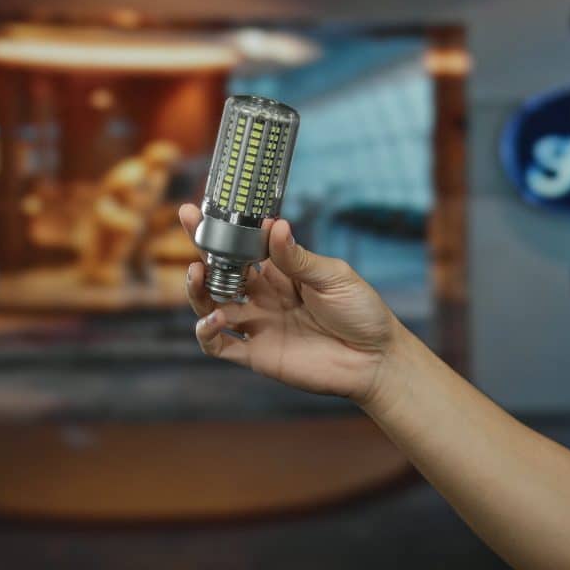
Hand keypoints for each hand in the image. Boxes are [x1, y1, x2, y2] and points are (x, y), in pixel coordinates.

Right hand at [179, 204, 399, 403]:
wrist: (376, 359)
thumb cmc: (361, 312)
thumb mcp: (334, 276)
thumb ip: (298, 258)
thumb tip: (274, 225)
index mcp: (281, 273)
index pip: (243, 248)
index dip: (222, 231)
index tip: (201, 210)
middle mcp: (264, 298)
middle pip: (221, 274)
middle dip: (203, 252)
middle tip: (193, 230)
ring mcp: (259, 326)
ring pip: (212, 307)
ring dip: (199, 291)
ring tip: (198, 274)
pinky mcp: (258, 355)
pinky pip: (220, 346)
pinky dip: (207, 333)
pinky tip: (213, 318)